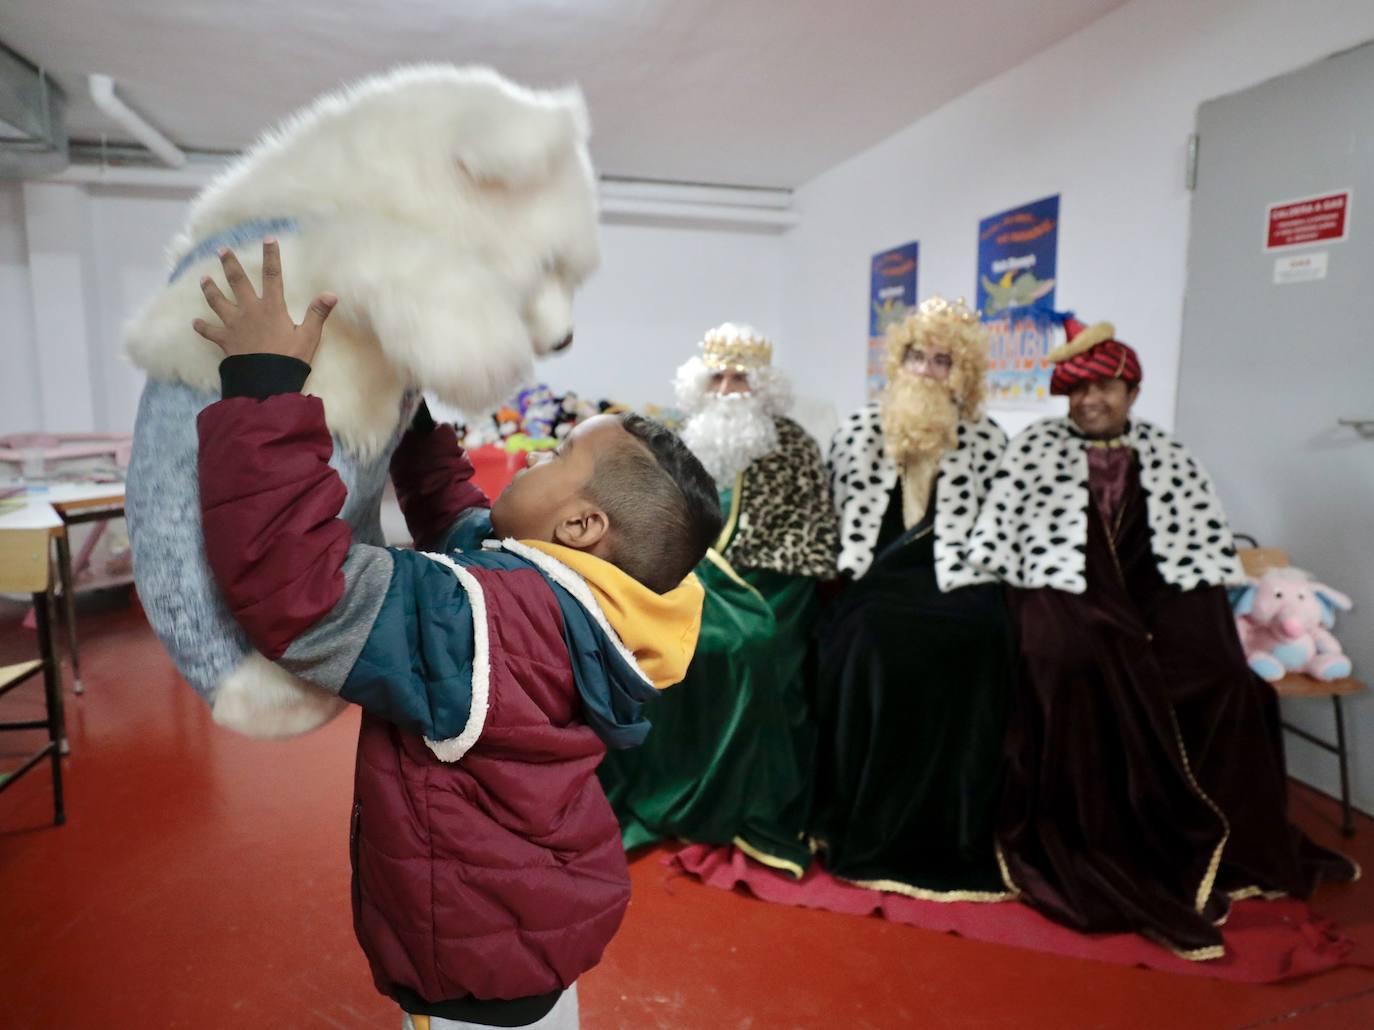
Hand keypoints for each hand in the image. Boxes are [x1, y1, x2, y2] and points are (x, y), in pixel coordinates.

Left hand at [192, 239, 336, 363]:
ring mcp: (234, 324)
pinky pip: (211, 332)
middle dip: (230, 264)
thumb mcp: (309, 336)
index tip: (268, 239)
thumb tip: (331, 294)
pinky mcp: (226, 340)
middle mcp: (250, 310)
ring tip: (203, 279)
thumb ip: (317, 314)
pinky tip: (195, 323)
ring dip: (210, 289)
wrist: (266, 380)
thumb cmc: (289, 358)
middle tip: (222, 250)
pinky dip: (202, 327)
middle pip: (237, 282)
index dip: (271, 256)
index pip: (273, 276)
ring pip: (218, 302)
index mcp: (272, 307)